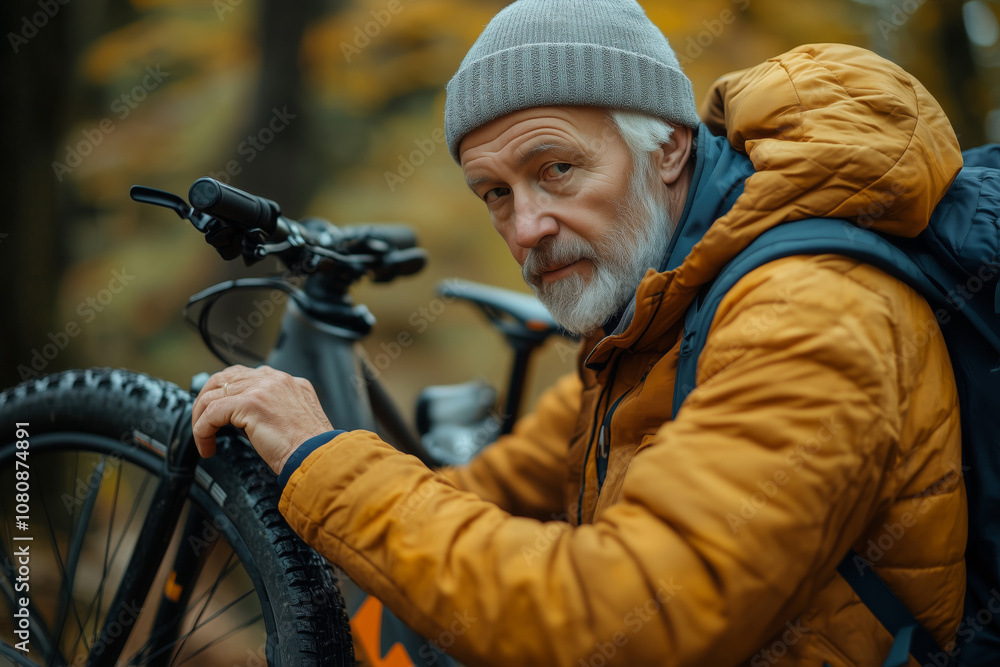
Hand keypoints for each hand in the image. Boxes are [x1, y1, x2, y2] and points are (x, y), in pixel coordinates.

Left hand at [191, 365, 333, 474]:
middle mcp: (274, 379)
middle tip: (202, 423)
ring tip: (202, 437)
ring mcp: (262, 387)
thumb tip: (248, 421)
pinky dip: (202, 430)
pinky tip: (207, 445)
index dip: (227, 393)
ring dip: (201, 418)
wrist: (317, 455)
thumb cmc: (310, 447)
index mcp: (287, 381)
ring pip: (214, 394)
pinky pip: (212, 413)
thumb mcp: (296, 419)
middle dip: (207, 400)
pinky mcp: (250, 402)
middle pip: (225, 377)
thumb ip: (276, 409)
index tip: (219, 413)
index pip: (246, 375)